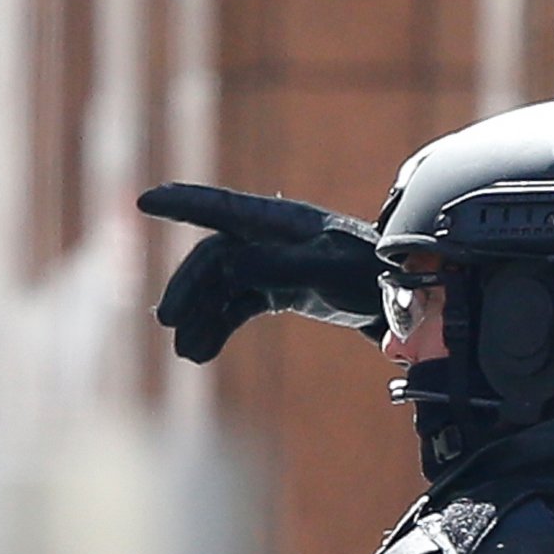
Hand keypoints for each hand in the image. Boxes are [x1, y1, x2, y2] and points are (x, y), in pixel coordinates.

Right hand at [140, 181, 386, 362]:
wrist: (409, 300)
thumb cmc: (373, 273)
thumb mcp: (328, 268)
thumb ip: (279, 266)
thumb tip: (226, 266)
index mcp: (281, 222)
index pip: (222, 209)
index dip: (182, 204)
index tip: (144, 200)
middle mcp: (272, 239)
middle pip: (214, 259)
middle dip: (188, 289)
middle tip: (169, 321)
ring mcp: (275, 264)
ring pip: (222, 288)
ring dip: (200, 316)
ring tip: (185, 352)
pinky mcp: (282, 290)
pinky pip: (239, 307)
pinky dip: (219, 327)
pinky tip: (202, 353)